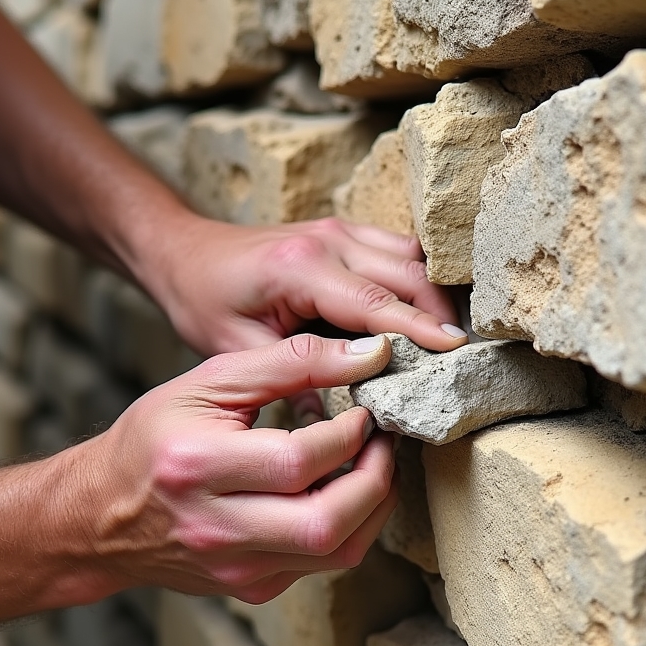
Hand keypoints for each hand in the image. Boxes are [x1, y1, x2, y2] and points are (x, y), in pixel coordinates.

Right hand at [66, 334, 398, 603]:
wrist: (102, 515)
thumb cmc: (154, 437)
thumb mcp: (209, 383)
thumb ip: (289, 362)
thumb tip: (369, 356)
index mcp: (196, 467)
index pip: (296, 461)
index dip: (348, 435)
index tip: (364, 412)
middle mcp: (215, 529)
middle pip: (324, 524)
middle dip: (375, 480)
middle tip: (382, 443)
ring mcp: (235, 568)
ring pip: (335, 553)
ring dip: (372, 507)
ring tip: (372, 465)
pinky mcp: (252, 589)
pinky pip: (321, 566)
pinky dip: (348, 527)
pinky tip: (343, 492)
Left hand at [141, 216, 468, 357]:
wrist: (184, 253)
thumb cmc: (204, 300)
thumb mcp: (237, 348)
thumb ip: (296, 374)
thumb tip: (348, 415)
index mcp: (299, 268)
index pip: (376, 302)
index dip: (420, 329)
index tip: (456, 352)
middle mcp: (326, 239)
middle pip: (409, 271)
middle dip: (439, 313)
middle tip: (460, 359)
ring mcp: (338, 229)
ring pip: (412, 254)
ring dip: (434, 293)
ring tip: (449, 341)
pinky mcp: (343, 232)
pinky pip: (397, 249)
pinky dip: (418, 278)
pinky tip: (424, 314)